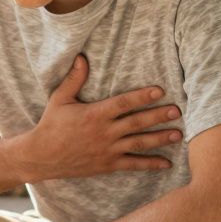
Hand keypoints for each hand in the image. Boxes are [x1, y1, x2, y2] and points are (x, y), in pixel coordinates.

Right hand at [22, 55, 181, 181]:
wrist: (42, 157)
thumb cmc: (51, 125)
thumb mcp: (60, 99)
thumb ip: (74, 79)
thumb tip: (81, 57)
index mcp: (95, 114)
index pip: (124, 103)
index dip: (143, 96)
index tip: (160, 90)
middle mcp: (105, 132)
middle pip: (137, 122)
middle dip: (158, 116)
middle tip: (177, 111)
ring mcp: (108, 150)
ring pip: (139, 143)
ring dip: (160, 139)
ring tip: (178, 134)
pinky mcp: (108, 164)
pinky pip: (133, 164)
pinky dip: (150, 164)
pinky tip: (166, 163)